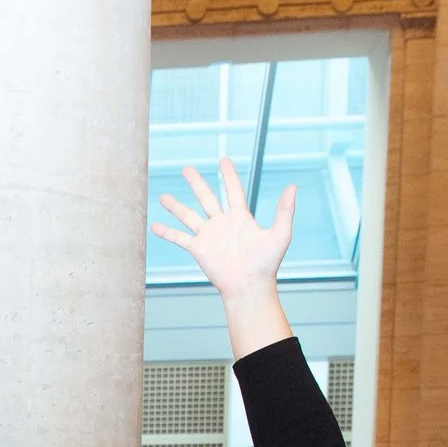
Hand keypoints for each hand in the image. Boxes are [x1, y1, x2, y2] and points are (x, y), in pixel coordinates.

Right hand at [149, 158, 294, 301]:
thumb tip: (293, 186)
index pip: (232, 190)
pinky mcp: (199, 249)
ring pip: (188, 215)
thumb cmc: (267, 264)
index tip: (223, 160)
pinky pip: (180, 238)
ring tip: (163, 197)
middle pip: (206, 197)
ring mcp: (209, 236)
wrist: (249, 286)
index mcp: (241, 217)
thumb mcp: (280, 234)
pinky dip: (167, 232)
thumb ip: (284, 210)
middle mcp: (222, 224)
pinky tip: (155, 226)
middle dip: (196, 182)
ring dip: (176, 206)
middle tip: (186, 168)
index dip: (228, 175)